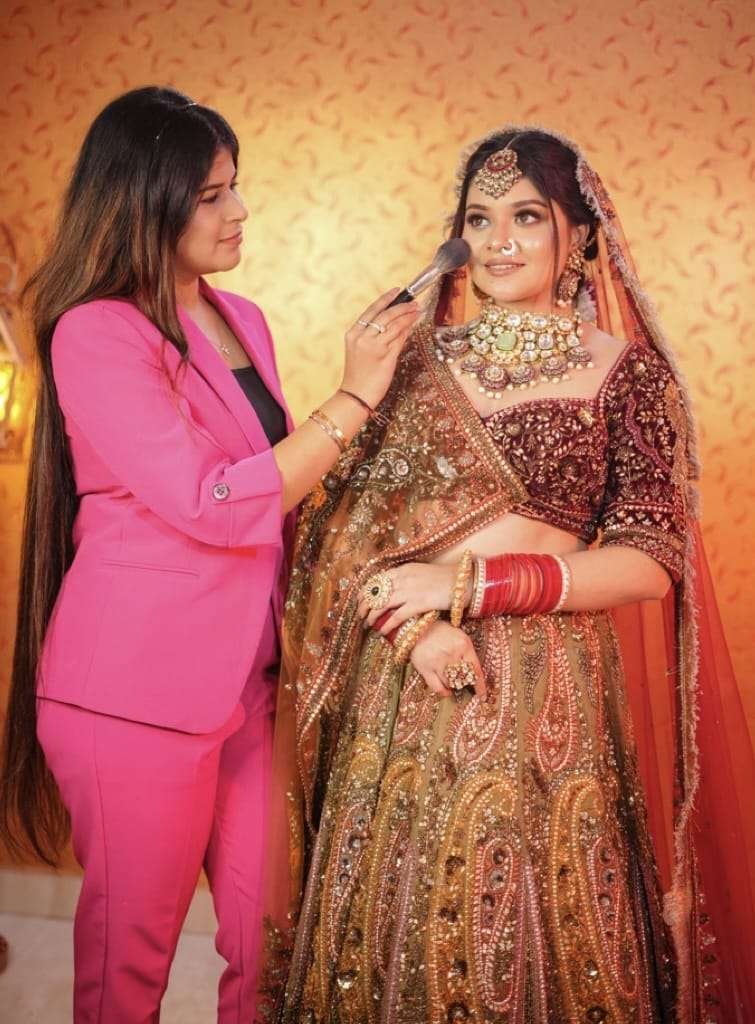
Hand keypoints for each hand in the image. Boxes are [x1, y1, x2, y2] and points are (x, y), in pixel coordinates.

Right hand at [341, 289, 421, 409]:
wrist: (356, 395)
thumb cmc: (359, 375)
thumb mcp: (361, 351)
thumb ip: (376, 336)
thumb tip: (396, 323)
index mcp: (353, 333)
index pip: (372, 310)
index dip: (386, 299)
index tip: (397, 290)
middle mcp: (362, 337)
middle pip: (385, 315)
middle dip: (402, 306)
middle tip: (414, 301)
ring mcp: (374, 346)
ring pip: (394, 324)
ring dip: (408, 315)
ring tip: (418, 310)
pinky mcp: (385, 356)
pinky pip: (399, 338)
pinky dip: (407, 329)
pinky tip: (414, 324)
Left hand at [357, 561, 471, 633]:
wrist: (462, 581)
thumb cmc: (444, 579)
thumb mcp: (421, 572)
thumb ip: (406, 578)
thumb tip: (393, 589)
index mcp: (403, 570)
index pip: (376, 580)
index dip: (365, 592)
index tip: (359, 601)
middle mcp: (403, 578)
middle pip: (375, 593)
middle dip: (364, 605)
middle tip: (360, 615)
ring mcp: (410, 591)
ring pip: (382, 605)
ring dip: (372, 616)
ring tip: (368, 624)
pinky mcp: (418, 603)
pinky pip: (397, 616)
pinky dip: (387, 625)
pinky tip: (382, 632)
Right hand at [409, 620, 486, 699]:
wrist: (418, 627)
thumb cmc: (441, 632)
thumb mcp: (459, 636)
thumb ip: (468, 654)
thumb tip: (474, 675)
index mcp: (463, 645)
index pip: (476, 670)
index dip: (480, 686)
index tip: (482, 696)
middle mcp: (451, 654)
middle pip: (464, 679)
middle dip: (465, 682)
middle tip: (463, 682)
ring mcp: (437, 662)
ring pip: (451, 684)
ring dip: (453, 684)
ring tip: (451, 678)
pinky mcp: (425, 668)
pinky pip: (437, 687)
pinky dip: (443, 691)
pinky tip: (446, 690)